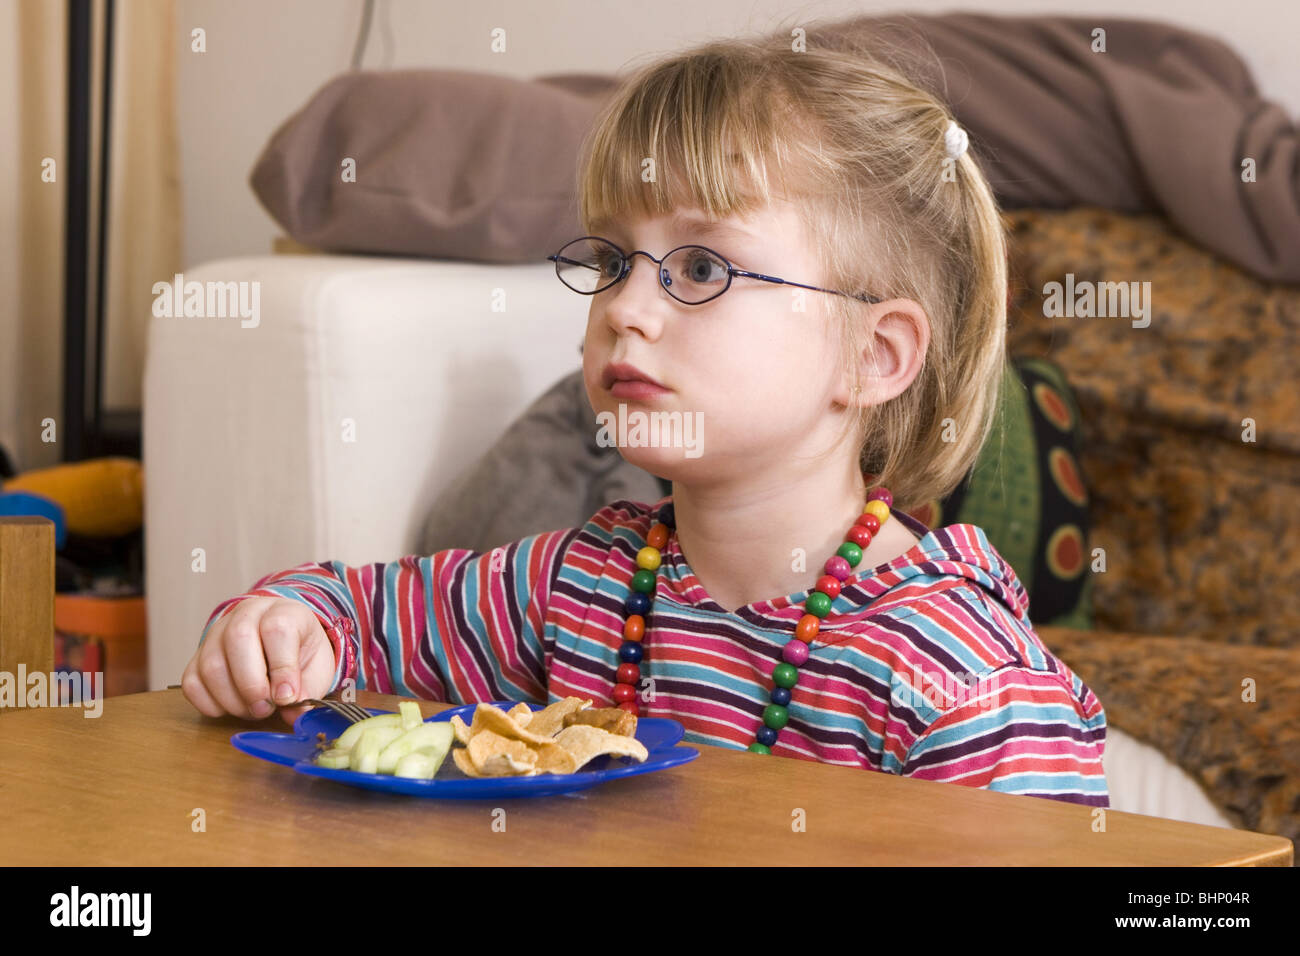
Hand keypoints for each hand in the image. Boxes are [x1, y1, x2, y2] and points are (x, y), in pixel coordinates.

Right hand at [181, 596, 336, 722]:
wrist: (280, 639)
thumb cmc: (300, 652)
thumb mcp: (317, 667)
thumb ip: (309, 689)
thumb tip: (295, 714)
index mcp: (283, 611)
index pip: (277, 630)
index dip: (282, 668)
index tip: (287, 697)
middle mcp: (246, 615)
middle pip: (238, 640)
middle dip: (252, 685)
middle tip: (266, 709)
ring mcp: (216, 634)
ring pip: (211, 665)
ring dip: (232, 699)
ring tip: (254, 710)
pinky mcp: (197, 656)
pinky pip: (192, 683)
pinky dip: (210, 704)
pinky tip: (234, 706)